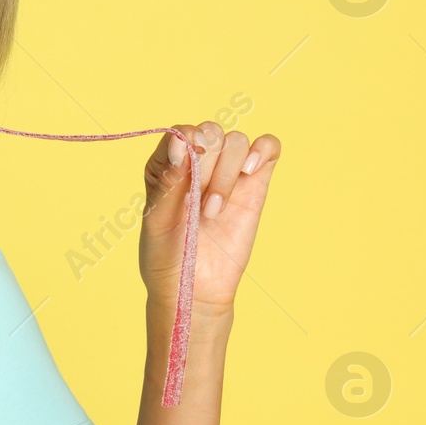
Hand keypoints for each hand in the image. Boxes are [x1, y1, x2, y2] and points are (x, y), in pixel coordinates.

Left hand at [138, 121, 280, 310]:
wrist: (195, 292)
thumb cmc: (167, 258)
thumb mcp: (156, 222)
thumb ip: (168, 183)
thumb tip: (180, 142)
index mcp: (166, 167)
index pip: (179, 133)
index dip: (186, 143)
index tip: (186, 172)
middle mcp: (196, 165)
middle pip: (210, 132)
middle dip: (206, 163)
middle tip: (199, 201)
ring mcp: (227, 174)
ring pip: (236, 140)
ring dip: (226, 172)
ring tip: (214, 210)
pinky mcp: (254, 186)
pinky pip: (268, 148)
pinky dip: (264, 149)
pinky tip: (249, 171)